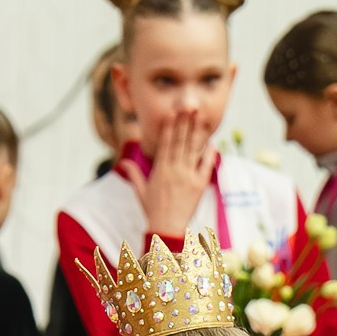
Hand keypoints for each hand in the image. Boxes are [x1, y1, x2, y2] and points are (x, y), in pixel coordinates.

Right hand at [128, 109, 215, 237]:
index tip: (172, 113)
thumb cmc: (153, 211)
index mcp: (160, 170)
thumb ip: (134, 174)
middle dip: (184, 122)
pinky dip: (209, 154)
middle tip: (189, 105)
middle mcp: (174, 170)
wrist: (167, 229)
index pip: (165, 144)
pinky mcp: (199, 185)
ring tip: (200, 116)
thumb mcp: (141, 191)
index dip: (169, 127)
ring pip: (192, 149)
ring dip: (196, 131)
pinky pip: (206, 166)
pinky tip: (212, 141)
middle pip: (180, 142)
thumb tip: (124, 163)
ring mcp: (188, 177)